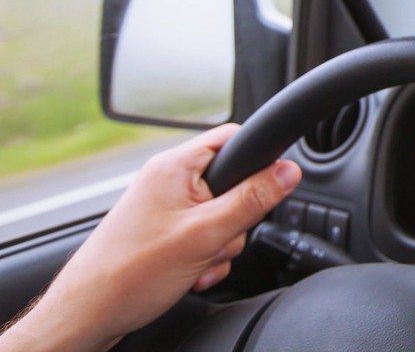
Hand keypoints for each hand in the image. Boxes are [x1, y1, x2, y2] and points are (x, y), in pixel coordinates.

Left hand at [0, 124, 299, 351]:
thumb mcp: (204, 234)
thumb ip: (252, 199)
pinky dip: (206, 257)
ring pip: (222, 216)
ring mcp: (165, 208)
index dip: (258, 159)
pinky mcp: (164, 232)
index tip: (268, 188)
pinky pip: (205, 236)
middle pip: (234, 183)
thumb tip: (289, 171)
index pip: (234, 137)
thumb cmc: (128, 274)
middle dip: (235, 220)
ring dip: (220, 245)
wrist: (87, 316)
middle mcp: (168, 181)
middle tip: (215, 240)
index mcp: (174, 166)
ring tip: (195, 263)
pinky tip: (190, 274)